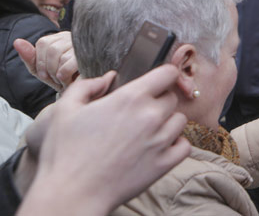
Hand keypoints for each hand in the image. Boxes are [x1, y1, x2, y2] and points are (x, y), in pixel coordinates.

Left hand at [14, 31, 78, 91]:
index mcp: (60, 39)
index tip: (45, 75)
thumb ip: (30, 57)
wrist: (81, 92)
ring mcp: (83, 47)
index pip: (43, 42)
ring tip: (64, 81)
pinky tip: (71, 81)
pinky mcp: (90, 57)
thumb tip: (17, 41)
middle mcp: (73, 38)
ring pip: (60, 56)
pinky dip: (64, 77)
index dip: (40, 61)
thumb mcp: (42, 70)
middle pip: (52, 49)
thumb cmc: (62, 79)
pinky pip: (68, 65)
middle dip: (49, 69)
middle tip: (55, 80)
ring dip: (58, 74)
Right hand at [18, 65, 190, 214]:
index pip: (168, 74)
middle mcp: (151, 116)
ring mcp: (160, 140)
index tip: (157, 82)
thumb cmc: (66, 152)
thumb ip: (87, 86)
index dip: (164, 75)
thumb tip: (108, 77)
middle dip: (160, 101)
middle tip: (141, 112)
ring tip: (149, 131)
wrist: (72, 193)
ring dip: (168, 122)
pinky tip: (159, 146)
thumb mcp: (65, 109)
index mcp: (131, 97)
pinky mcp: (165, 163)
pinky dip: (176, 144)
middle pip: (172, 98)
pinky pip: (184, 146)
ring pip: (180, 121)